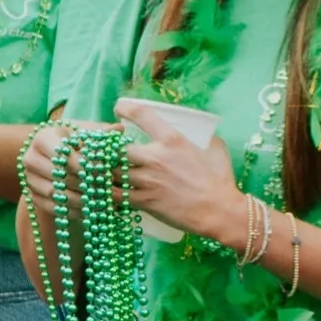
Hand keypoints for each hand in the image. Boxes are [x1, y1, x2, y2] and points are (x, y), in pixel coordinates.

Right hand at [20, 120, 122, 212]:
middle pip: (59, 175)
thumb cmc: (77, 142)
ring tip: (103, 201)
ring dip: (81, 200)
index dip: (86, 165)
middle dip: (86, 185)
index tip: (107, 172)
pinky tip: (91, 210)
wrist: (58, 157)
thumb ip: (103, 132)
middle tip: (109, 190)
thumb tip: (119, 128)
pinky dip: (74, 211)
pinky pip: (53, 208)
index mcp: (43, 137)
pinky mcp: (33, 196)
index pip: (64, 154)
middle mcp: (31, 157)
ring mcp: (29, 179)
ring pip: (56, 194)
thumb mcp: (88, 133)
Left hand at [114, 98, 244, 240]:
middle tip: (103, 148)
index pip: (141, 115)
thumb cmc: (219, 180)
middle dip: (105, 146)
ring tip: (99, 168)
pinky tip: (105, 188)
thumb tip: (196, 128)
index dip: (125, 108)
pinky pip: (114, 194)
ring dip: (102, 169)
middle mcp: (156, 157)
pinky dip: (107, 190)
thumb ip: (202, 136)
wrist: (220, 212)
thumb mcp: (215, 149)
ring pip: (109, 171)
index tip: (119, 108)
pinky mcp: (143, 201)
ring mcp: (147, 180)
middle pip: (115, 146)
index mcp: (172, 139)